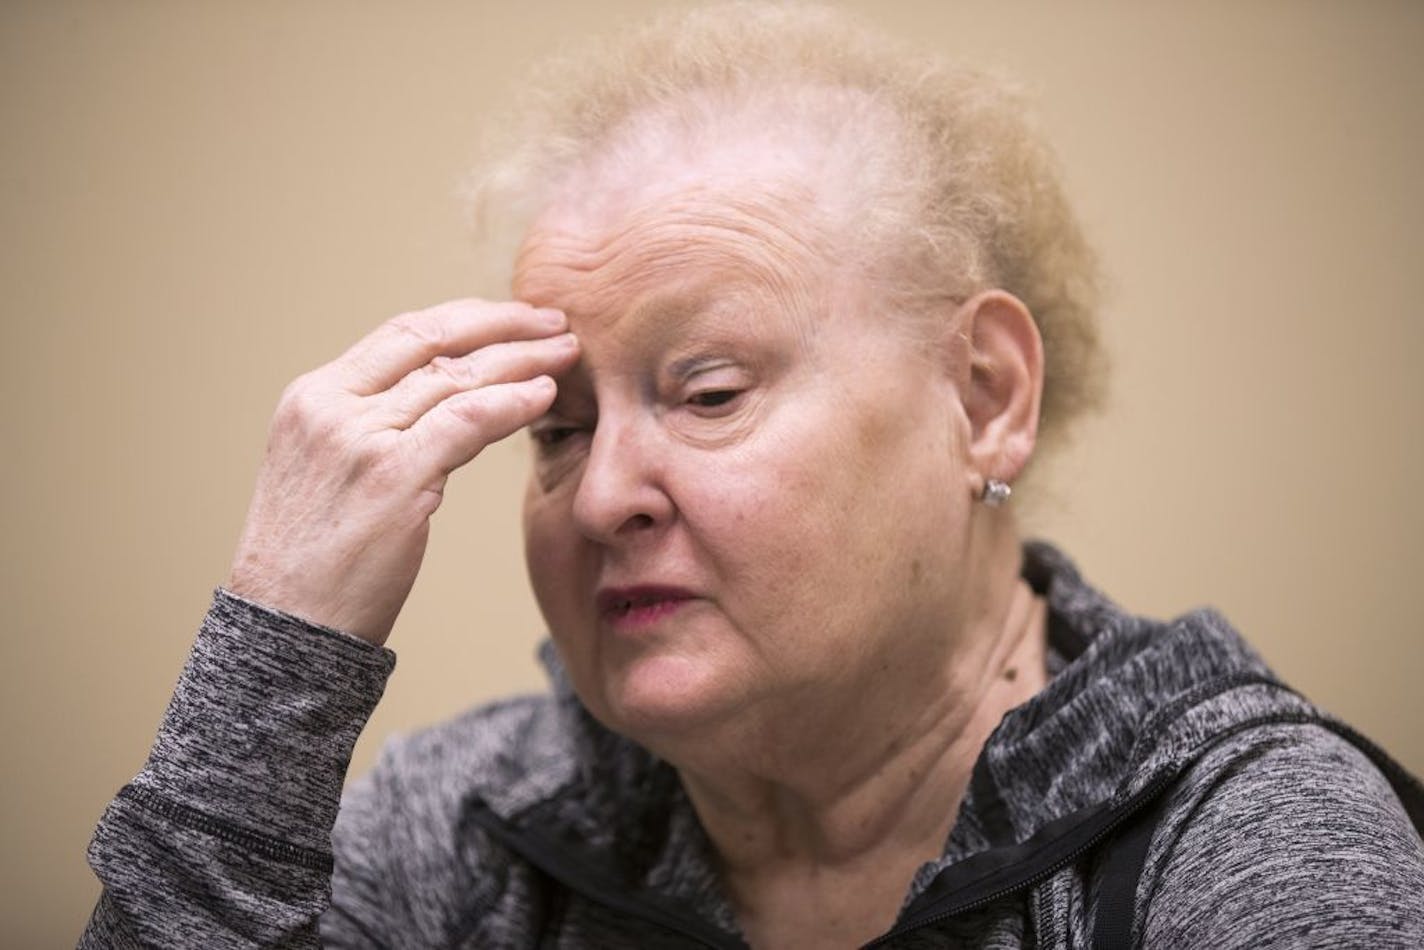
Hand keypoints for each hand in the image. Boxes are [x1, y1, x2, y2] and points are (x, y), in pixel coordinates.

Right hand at [226, 299, 577, 644]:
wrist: (287, 628)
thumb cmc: (317, 566)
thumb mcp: (331, 475)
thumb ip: (374, 432)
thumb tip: (441, 407)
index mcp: (312, 398)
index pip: (401, 335)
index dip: (466, 320)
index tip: (512, 319)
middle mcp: (330, 406)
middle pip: (432, 340)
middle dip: (501, 323)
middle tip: (553, 320)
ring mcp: (359, 437)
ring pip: (457, 377)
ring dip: (521, 359)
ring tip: (565, 354)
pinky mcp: (391, 475)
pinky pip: (468, 421)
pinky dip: (513, 402)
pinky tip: (546, 395)